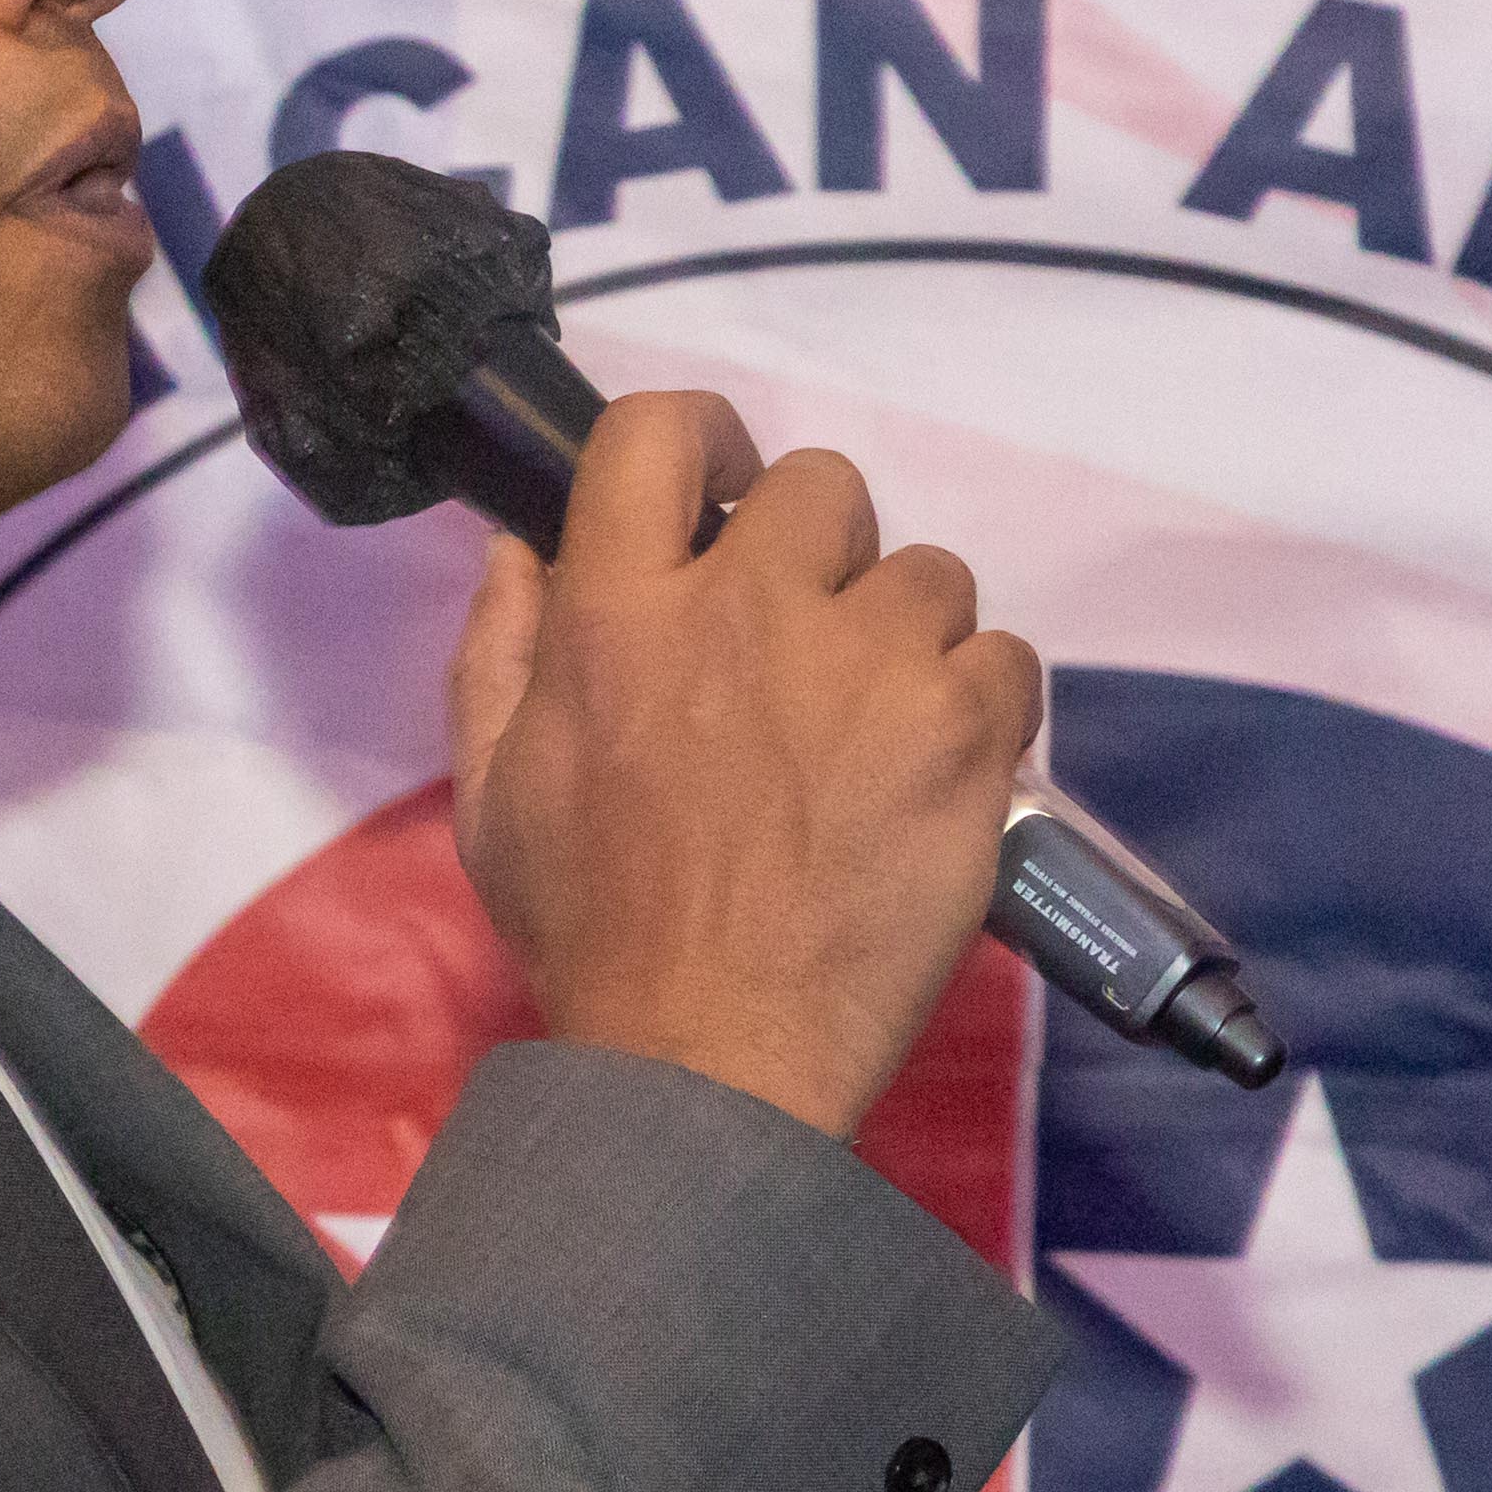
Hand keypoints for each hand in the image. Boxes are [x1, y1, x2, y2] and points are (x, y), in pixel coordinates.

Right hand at [441, 391, 1040, 1141]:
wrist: (709, 1060)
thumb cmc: (591, 932)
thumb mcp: (489, 795)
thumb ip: (497, 654)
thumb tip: (520, 548)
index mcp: (616, 615)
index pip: (659, 432)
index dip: (703, 439)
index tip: (719, 493)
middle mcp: (746, 608)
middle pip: (822, 485)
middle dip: (818, 553)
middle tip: (803, 652)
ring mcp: (868, 661)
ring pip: (925, 574)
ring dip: (904, 640)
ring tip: (873, 738)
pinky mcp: (965, 725)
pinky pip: (1002, 658)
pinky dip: (978, 709)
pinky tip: (931, 780)